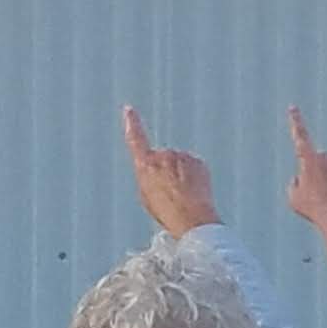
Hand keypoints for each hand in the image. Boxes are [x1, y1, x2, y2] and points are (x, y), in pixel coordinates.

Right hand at [124, 108, 218, 235]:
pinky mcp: (197, 160)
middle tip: (170, 193)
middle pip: (162, 158)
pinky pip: (193, 166)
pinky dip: (193, 176)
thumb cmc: (167, 212)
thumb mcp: (147, 196)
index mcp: (145, 165)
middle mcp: (163, 155)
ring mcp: (182, 156)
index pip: (136, 138)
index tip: (129, 110)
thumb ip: (149, 176)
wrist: (192, 218)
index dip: (132, 123)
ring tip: (183, 196)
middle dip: (166, 170)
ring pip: (179, 163)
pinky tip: (194, 192)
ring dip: (181, 174)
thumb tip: (159, 170)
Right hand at [285, 109, 326, 243]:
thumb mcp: (294, 198)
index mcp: (308, 160)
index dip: (295, 121)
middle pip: (321, 163)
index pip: (300, 136)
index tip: (293, 107)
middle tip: (321, 196)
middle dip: (321, 174)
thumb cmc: (315, 211)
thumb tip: (302, 178)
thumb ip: (296, 183)